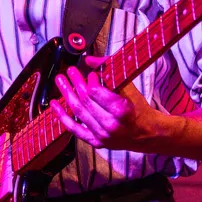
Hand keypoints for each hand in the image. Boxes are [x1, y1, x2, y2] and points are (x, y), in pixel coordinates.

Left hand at [51, 56, 170, 151]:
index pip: (96, 92)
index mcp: (121, 110)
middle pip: (86, 101)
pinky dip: (63, 117)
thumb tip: (90, 60)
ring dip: (67, 94)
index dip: (90, 79)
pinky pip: (75, 129)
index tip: (90, 71)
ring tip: (60, 81)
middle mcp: (110, 125)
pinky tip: (54, 105)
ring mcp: (102, 135)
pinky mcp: (96, 142)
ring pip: (78, 112)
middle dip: (76, 83)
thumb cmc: (140, 109)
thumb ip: (110, 72)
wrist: (147, 134)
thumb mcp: (130, 88)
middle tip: (70, 71)